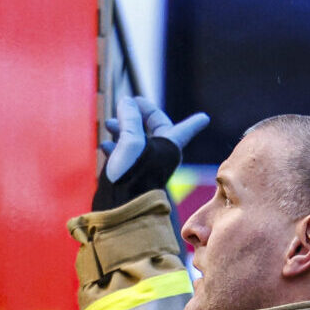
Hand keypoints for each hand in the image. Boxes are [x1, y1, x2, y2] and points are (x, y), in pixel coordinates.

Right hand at [96, 94, 208, 209]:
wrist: (120, 207)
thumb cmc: (132, 177)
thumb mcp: (132, 141)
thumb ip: (130, 118)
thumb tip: (127, 102)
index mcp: (168, 148)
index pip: (183, 130)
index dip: (193, 123)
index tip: (205, 118)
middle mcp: (159, 156)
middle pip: (153, 128)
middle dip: (138, 114)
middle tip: (126, 104)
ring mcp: (144, 165)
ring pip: (135, 139)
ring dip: (122, 128)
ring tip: (108, 123)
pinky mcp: (130, 174)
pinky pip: (124, 153)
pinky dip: (115, 145)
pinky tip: (104, 145)